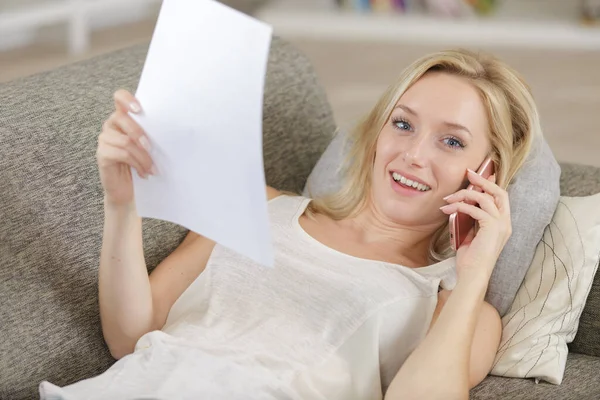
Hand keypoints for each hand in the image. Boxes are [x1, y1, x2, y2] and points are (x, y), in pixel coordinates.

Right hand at [96, 89, 154, 206]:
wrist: (130, 191)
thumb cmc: (142, 165)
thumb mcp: (149, 146)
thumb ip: (151, 133)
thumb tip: (169, 128)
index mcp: (124, 118)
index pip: (119, 97)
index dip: (127, 99)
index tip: (139, 109)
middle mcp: (111, 125)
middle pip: (122, 118)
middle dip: (140, 133)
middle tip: (151, 148)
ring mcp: (104, 139)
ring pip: (125, 140)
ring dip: (143, 156)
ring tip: (152, 168)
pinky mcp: (102, 154)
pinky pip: (121, 153)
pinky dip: (136, 163)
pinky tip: (144, 173)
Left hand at [440, 170, 511, 281]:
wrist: (473, 275)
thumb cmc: (470, 259)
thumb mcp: (471, 236)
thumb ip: (472, 222)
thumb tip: (462, 207)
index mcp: (503, 224)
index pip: (500, 198)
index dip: (489, 185)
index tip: (475, 176)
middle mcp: (506, 223)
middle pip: (499, 192)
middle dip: (483, 181)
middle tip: (468, 174)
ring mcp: (501, 225)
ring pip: (485, 198)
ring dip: (464, 195)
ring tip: (448, 199)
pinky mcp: (492, 228)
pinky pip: (475, 209)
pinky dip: (460, 207)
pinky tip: (447, 210)